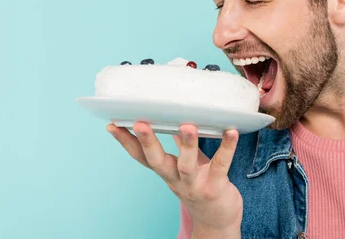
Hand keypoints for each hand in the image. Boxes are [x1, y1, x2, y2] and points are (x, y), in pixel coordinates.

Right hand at [107, 122, 242, 237]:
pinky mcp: (216, 187)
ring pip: (187, 165)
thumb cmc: (203, 188)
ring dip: (187, 145)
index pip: (142, 157)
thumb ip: (182, 147)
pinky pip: (221, 165)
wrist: (218, 223)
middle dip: (147, 142)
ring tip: (187, 126)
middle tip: (139, 123)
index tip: (113, 125)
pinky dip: (226, 147)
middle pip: (157, 161)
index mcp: (167, 173)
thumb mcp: (187, 168)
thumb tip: (177, 122)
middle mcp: (176, 180)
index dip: (127, 142)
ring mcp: (195, 185)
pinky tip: (231, 132)